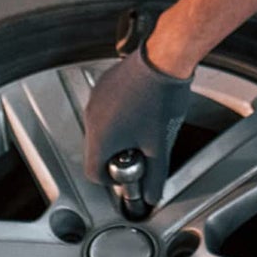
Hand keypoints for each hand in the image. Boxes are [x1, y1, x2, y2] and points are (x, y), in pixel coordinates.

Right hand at [82, 40, 191, 207]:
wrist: (164, 61)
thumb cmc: (161, 101)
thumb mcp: (160, 146)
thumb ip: (154, 176)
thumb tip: (152, 195)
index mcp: (100, 138)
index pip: (93, 172)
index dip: (111, 179)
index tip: (127, 174)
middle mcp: (92, 118)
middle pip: (97, 150)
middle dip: (118, 154)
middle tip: (142, 149)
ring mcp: (96, 98)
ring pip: (102, 127)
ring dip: (119, 133)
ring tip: (145, 126)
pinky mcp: (104, 84)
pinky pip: (106, 107)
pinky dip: (119, 113)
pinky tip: (142, 108)